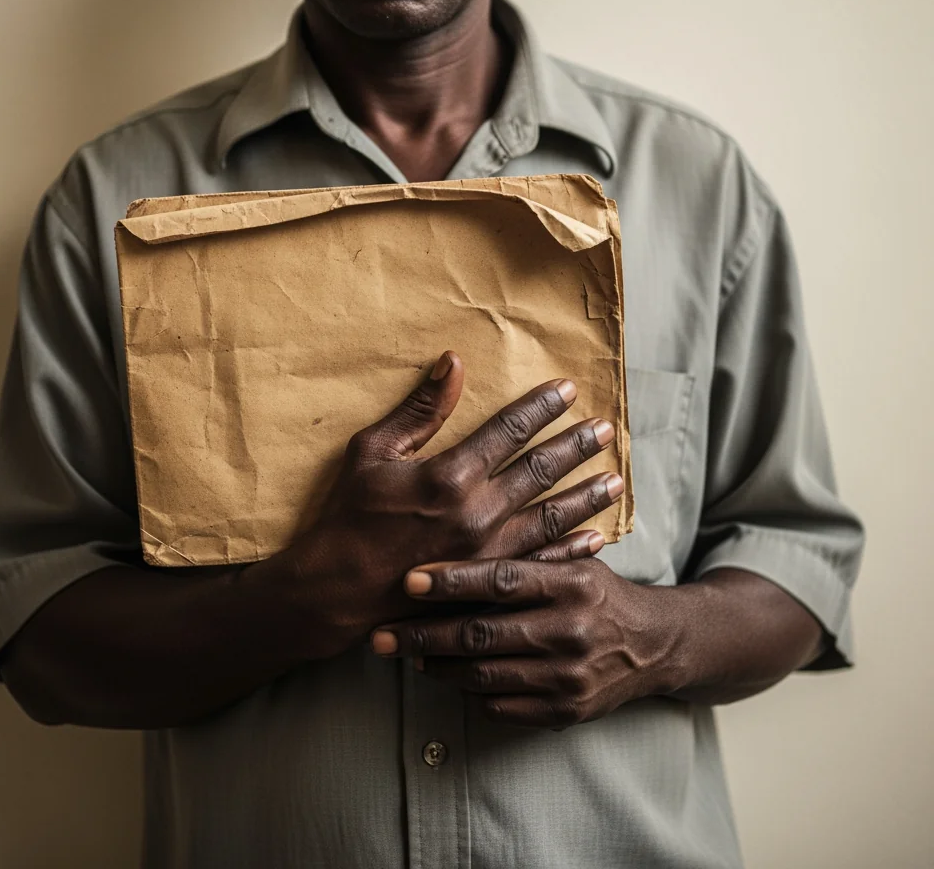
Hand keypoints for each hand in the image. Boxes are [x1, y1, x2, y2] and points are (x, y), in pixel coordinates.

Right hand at [290, 351, 623, 637]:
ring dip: (586, 497)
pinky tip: (595, 539)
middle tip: (607, 429)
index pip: (509, 430)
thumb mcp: (372, 451)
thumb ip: (419, 409)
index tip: (568, 390)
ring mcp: (487, 552)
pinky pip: (540, 563)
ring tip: (616, 480)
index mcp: (450, 475)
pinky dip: (571, 550)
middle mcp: (477, 512)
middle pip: (540, 470)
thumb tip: (453, 363)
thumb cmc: (348, 515)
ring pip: (551, 517)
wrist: (336, 588)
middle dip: (576, 446)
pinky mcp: (485, 582)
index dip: (541, 407)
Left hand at [369, 555, 674, 729]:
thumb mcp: (575, 562)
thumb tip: (462, 526)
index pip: (501, 579)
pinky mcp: (566, 712)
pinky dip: (466, 691)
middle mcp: (571, 631)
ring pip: (483, 675)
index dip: (451, 579)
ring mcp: (568, 677)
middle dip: (423, 634)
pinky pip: (500, 706)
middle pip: (481, 634)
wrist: (656, 646)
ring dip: (437, 665)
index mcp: (571, 584)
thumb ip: (528, 554)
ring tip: (407, 652)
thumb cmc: (599, 594)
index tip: (408, 578)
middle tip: (382, 633)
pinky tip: (446, 675)